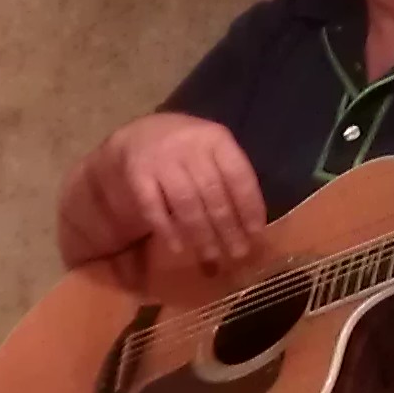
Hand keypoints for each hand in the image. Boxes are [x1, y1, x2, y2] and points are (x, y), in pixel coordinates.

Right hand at [69, 113, 267, 267]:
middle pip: (213, 193)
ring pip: (186, 202)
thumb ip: (230, 178)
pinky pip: (153, 207)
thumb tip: (252, 225)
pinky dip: (167, 229)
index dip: (249, 206)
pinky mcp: (137, 174)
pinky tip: (178, 248)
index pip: (238, 175)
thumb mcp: (212, 152)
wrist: (138, 136)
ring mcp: (161, 160)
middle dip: (227, 227)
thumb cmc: (187, 152)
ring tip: (211, 257)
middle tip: (237, 253)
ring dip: (201, 233)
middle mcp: (189, 146)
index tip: (256, 234)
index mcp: (215, 139)